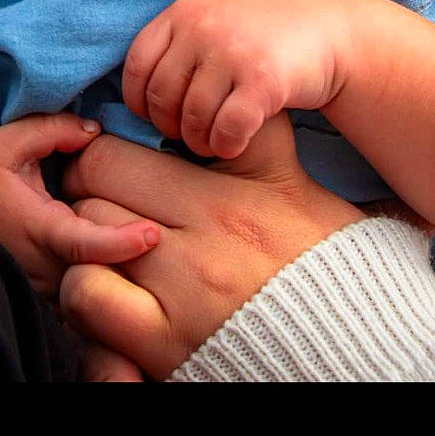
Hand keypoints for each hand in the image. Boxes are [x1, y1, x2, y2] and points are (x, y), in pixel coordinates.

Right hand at [0, 113, 158, 297]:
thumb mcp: (8, 141)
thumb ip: (53, 129)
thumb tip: (96, 131)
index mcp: (38, 227)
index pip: (85, 243)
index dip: (121, 242)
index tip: (152, 235)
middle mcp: (41, 266)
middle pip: (98, 268)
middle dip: (128, 254)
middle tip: (157, 230)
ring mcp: (41, 288)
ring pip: (90, 287)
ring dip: (115, 270)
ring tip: (136, 241)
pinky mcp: (42, 298)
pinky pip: (78, 298)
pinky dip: (99, 282)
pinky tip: (113, 258)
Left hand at [59, 113, 365, 377]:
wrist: (352, 335)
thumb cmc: (318, 255)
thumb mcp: (291, 180)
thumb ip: (253, 136)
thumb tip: (230, 94)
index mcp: (224, 193)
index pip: (115, 153)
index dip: (97, 159)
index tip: (105, 173)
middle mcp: (201, 235)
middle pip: (93, 187)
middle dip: (84, 194)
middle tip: (94, 208)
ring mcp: (181, 290)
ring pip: (85, 239)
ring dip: (83, 245)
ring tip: (100, 251)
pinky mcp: (166, 341)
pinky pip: (89, 297)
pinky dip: (86, 294)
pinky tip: (109, 294)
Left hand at [122, 0, 352, 158]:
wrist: (335, 28)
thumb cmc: (270, 30)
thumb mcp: (219, 15)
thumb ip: (181, 39)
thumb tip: (138, 92)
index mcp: (186, 10)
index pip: (137, 64)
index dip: (139, 99)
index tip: (156, 116)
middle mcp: (204, 27)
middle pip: (161, 96)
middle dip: (170, 126)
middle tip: (189, 136)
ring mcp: (233, 52)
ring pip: (192, 119)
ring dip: (199, 142)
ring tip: (212, 143)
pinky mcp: (263, 80)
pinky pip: (226, 130)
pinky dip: (226, 146)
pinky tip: (235, 145)